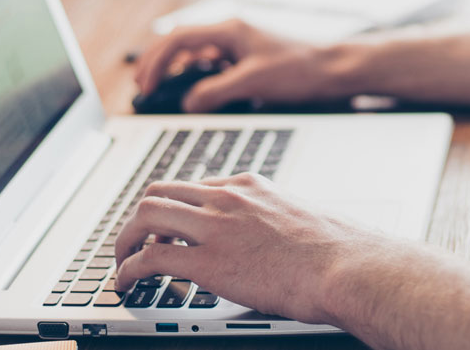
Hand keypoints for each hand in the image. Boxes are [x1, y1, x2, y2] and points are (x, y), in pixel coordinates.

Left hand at [112, 173, 381, 322]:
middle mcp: (227, 199)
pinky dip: (128, 270)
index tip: (171, 227)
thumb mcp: (306, 220)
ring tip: (120, 260)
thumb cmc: (341, 252)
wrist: (349, 268)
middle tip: (135, 239)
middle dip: (141, 216)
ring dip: (125, 239)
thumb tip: (285, 240)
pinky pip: (150, 259)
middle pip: (160, 191)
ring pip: (146, 215)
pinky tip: (126, 283)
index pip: (196, 186)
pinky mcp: (208, 262)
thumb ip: (283, 221)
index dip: (176, 208)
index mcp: (252, 187)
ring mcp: (215, 227)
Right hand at [134, 19, 352, 112]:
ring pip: (198, 53)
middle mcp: (233, 33)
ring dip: (179, 70)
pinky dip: (201, 77)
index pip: (179, 39)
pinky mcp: (250, 59)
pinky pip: (215, 65)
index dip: (157, 62)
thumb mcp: (253, 82)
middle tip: (144, 87)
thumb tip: (188, 103)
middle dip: (160, 64)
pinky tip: (199, 92)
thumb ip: (216, 92)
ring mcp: (241, 45)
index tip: (146, 85)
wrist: (335, 71)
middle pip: (183, 43)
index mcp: (230, 30)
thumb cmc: (301, 70)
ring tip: (164, 90)